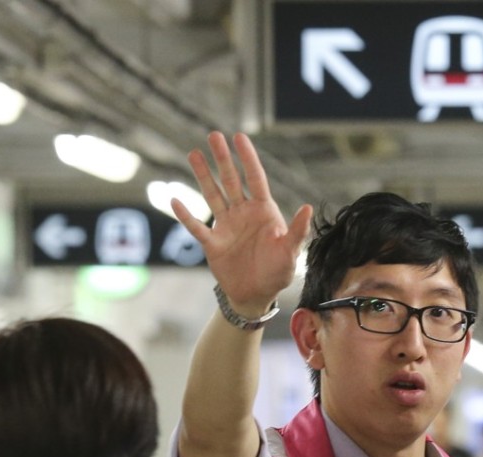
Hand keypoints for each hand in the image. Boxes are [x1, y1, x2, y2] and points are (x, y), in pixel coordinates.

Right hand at [172, 131, 312, 315]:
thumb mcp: (290, 253)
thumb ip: (297, 231)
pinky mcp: (212, 242)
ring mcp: (226, 225)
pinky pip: (195, 226)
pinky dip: (185, 215)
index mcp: (264, 212)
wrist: (256, 295)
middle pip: (232, 181)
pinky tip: (174, 199)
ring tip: (194, 153)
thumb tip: (308, 208)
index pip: (255, 179)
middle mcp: (243, 213)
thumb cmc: (277, 273)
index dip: (247, 158)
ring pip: (212, 195)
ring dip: (203, 175)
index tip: (239, 137)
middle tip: (214, 135)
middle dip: (223, 159)